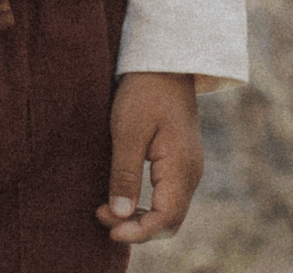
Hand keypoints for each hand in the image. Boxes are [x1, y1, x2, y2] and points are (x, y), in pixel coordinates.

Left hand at [95, 71, 202, 243]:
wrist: (165, 61)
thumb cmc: (145, 90)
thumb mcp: (128, 130)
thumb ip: (124, 174)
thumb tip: (119, 215)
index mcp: (182, 167)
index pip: (166, 218)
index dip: (138, 231)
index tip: (109, 228)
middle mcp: (191, 173)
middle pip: (170, 220)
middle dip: (137, 227)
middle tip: (101, 216)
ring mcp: (188, 167)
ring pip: (170, 210)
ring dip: (141, 217)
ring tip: (107, 209)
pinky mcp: (181, 160)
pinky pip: (168, 195)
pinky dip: (147, 204)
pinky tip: (125, 197)